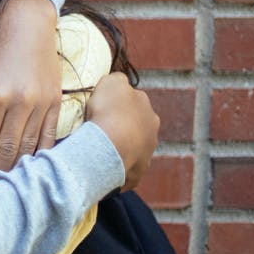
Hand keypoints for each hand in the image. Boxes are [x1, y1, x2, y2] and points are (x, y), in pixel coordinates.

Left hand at [0, 0, 60, 181]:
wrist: (26, 23)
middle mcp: (21, 103)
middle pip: (8, 151)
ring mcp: (42, 104)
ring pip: (31, 148)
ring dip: (19, 170)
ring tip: (9, 187)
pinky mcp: (57, 102)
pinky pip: (50, 137)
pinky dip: (42, 156)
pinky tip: (34, 170)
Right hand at [85, 72, 158, 191]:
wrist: (110, 145)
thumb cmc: (110, 111)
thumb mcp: (112, 82)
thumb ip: (118, 80)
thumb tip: (120, 84)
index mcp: (148, 109)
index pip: (134, 103)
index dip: (118, 104)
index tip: (103, 108)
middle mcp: (152, 131)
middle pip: (136, 126)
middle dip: (123, 127)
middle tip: (102, 128)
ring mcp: (147, 153)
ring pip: (133, 148)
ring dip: (121, 147)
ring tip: (101, 148)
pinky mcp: (137, 173)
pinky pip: (125, 168)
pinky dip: (116, 166)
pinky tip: (103, 164)